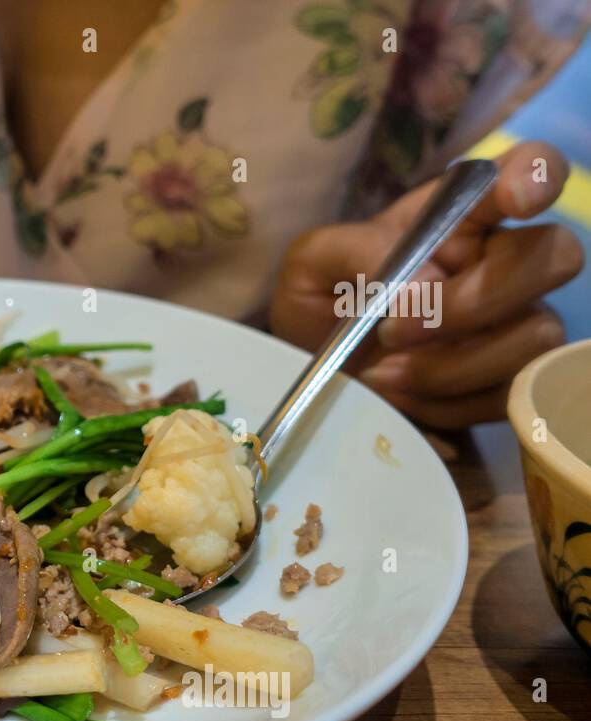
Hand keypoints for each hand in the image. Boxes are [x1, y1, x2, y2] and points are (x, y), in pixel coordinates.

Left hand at [269, 141, 583, 428]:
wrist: (313, 372)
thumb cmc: (320, 302)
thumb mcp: (312, 264)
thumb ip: (357, 251)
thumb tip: (422, 281)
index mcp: (458, 214)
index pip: (529, 169)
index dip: (537, 175)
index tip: (517, 197)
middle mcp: (502, 260)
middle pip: (556, 256)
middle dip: (474, 301)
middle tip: (394, 329)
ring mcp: (515, 322)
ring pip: (536, 335)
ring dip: (451, 365)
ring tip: (381, 373)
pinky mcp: (507, 381)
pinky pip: (509, 394)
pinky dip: (447, 403)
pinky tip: (401, 398)